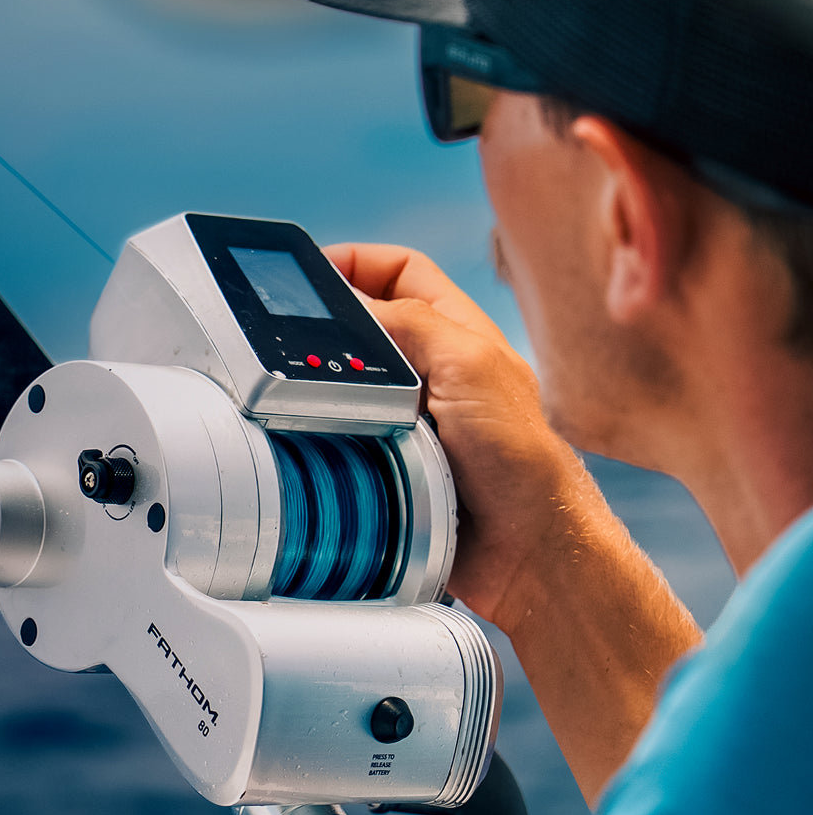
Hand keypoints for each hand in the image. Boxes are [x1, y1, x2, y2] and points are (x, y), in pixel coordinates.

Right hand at [326, 242, 580, 630]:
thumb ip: (409, 323)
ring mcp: (408, 420)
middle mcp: (431, 371)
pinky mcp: (390, 464)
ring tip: (300, 392)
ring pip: (346, 385)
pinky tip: (313, 437)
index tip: (307, 276)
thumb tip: (346, 298)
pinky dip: (324, 435)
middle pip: (363, 329)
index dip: (354, 263)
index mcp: (456, 333)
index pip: (399, 271)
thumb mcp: (467, 365)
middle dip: (328, 331)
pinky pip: (343, 437)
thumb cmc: (519, 459)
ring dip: (323, 388)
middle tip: (291, 339)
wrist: (523, 552)